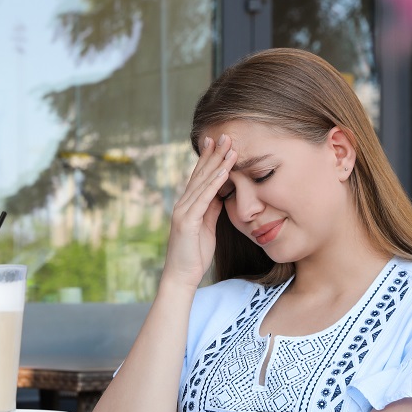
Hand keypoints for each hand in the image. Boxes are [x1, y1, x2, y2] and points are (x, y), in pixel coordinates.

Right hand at [163, 134, 237, 288]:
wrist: (181, 277)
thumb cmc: (194, 255)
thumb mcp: (207, 228)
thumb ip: (212, 210)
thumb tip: (222, 194)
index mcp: (188, 205)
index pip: (200, 177)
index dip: (209, 159)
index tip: (219, 142)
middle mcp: (183, 204)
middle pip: (200, 174)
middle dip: (213, 153)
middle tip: (224, 134)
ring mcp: (183, 211)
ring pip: (203, 182)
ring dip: (218, 163)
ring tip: (230, 147)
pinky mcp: (187, 221)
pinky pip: (205, 198)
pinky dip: (215, 183)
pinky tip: (225, 171)